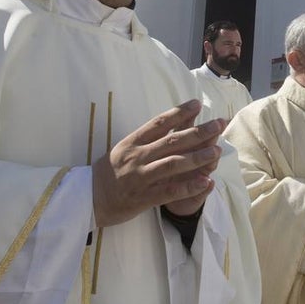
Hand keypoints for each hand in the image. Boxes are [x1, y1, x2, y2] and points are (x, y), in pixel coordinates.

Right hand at [92, 100, 224, 226]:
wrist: (86, 199)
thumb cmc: (107, 173)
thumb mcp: (123, 149)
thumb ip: (144, 139)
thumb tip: (168, 123)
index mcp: (132, 142)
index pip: (158, 123)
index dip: (179, 112)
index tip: (198, 104)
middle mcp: (136, 157)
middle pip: (172, 141)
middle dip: (198, 132)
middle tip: (218, 124)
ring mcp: (140, 177)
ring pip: (173, 164)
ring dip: (197, 157)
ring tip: (217, 151)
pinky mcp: (142, 198)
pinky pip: (169, 191)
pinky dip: (189, 186)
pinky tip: (206, 182)